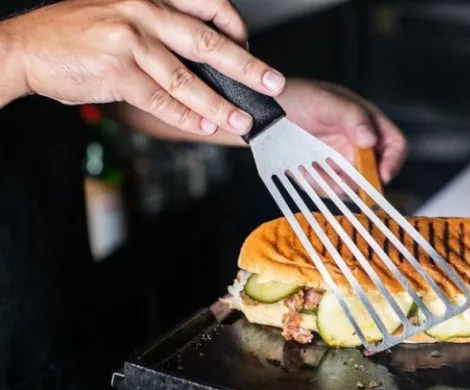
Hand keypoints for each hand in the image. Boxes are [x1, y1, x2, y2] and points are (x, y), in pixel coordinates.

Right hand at [0, 0, 285, 135]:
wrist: (25, 47)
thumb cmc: (75, 33)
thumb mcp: (120, 12)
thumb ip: (159, 27)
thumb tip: (204, 59)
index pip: (207, 5)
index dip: (235, 27)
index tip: (250, 48)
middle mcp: (143, 10)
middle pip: (208, 42)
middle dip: (246, 66)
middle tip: (272, 83)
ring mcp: (130, 40)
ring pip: (187, 78)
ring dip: (219, 103)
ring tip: (242, 119)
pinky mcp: (117, 70)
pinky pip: (161, 99)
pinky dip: (185, 116)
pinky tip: (204, 125)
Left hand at [276, 79, 407, 183]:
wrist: (262, 112)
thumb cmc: (293, 97)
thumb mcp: (323, 101)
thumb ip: (351, 117)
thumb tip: (371, 139)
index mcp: (366, 121)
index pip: (394, 144)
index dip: (392, 161)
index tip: (381, 175)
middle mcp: (358, 143)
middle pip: (375, 173)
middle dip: (358, 182)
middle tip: (337, 180)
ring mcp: (341, 161)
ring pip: (352, 187)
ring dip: (334, 185)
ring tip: (311, 170)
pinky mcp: (324, 175)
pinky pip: (330, 190)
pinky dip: (318, 186)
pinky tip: (303, 171)